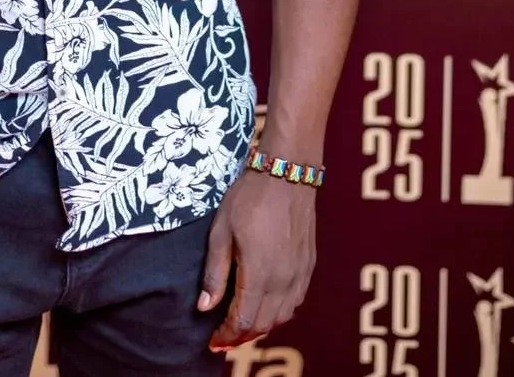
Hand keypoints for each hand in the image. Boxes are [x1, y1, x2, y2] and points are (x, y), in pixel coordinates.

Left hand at [197, 171, 316, 350]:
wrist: (287, 173)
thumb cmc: (249, 197)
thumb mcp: (222, 230)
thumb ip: (215, 272)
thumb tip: (204, 306)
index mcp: (260, 274)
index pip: (243, 320)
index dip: (227, 334)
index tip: (213, 340)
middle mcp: (284, 281)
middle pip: (264, 324)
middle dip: (242, 335)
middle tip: (224, 335)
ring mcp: (300, 274)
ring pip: (283, 316)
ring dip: (262, 325)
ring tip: (243, 323)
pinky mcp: (309, 266)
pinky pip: (296, 301)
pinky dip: (280, 312)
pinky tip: (267, 305)